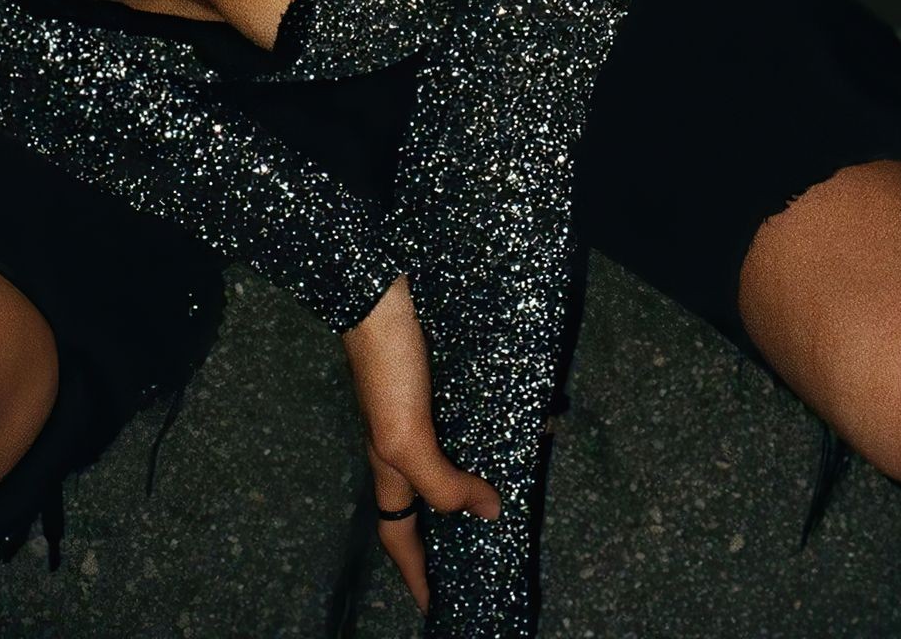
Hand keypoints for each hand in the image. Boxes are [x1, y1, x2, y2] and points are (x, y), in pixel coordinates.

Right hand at [341, 274, 501, 612]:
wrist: (381, 293)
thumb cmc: (386, 367)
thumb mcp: (407, 438)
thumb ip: (442, 481)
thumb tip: (487, 513)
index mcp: (389, 466)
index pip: (399, 537)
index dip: (415, 576)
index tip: (434, 608)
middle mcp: (403, 444)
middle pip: (427, 504)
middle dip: (450, 535)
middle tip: (479, 560)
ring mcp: (420, 411)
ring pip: (451, 462)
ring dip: (478, 482)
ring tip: (512, 495)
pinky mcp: (439, 380)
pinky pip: (467, 422)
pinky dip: (490, 435)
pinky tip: (519, 429)